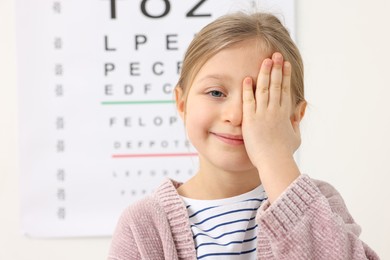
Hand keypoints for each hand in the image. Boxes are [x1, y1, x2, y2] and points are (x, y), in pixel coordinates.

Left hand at [242, 53, 301, 201]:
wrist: (275, 163)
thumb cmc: (284, 153)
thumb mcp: (295, 136)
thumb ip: (296, 122)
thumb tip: (300, 110)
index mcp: (285, 114)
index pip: (285, 90)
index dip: (285, 76)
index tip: (285, 64)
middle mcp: (275, 111)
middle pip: (276, 85)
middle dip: (276, 68)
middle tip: (276, 55)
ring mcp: (263, 114)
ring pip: (264, 89)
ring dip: (265, 73)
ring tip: (266, 60)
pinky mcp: (251, 120)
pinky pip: (249, 101)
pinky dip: (248, 89)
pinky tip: (248, 78)